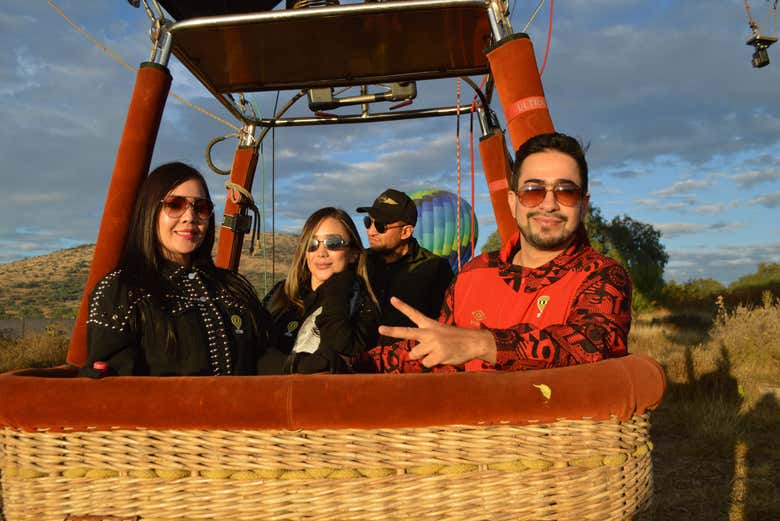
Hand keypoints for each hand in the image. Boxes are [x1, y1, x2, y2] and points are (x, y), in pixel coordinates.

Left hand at [378, 297, 496, 366]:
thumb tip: (410, 357)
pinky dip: (433, 363)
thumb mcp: (439, 335)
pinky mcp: (438, 354)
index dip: (402, 306)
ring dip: (424, 356)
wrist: (474, 342)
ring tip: (439, 351)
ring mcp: (433, 343)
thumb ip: (423, 342)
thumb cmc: (455, 339)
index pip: (413, 314)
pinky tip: (444, 357)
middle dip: (392, 331)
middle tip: (380, 329)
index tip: (392, 299)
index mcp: (429, 324)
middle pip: (406, 332)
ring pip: (416, 355)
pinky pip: (426, 364)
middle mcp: (429, 332)